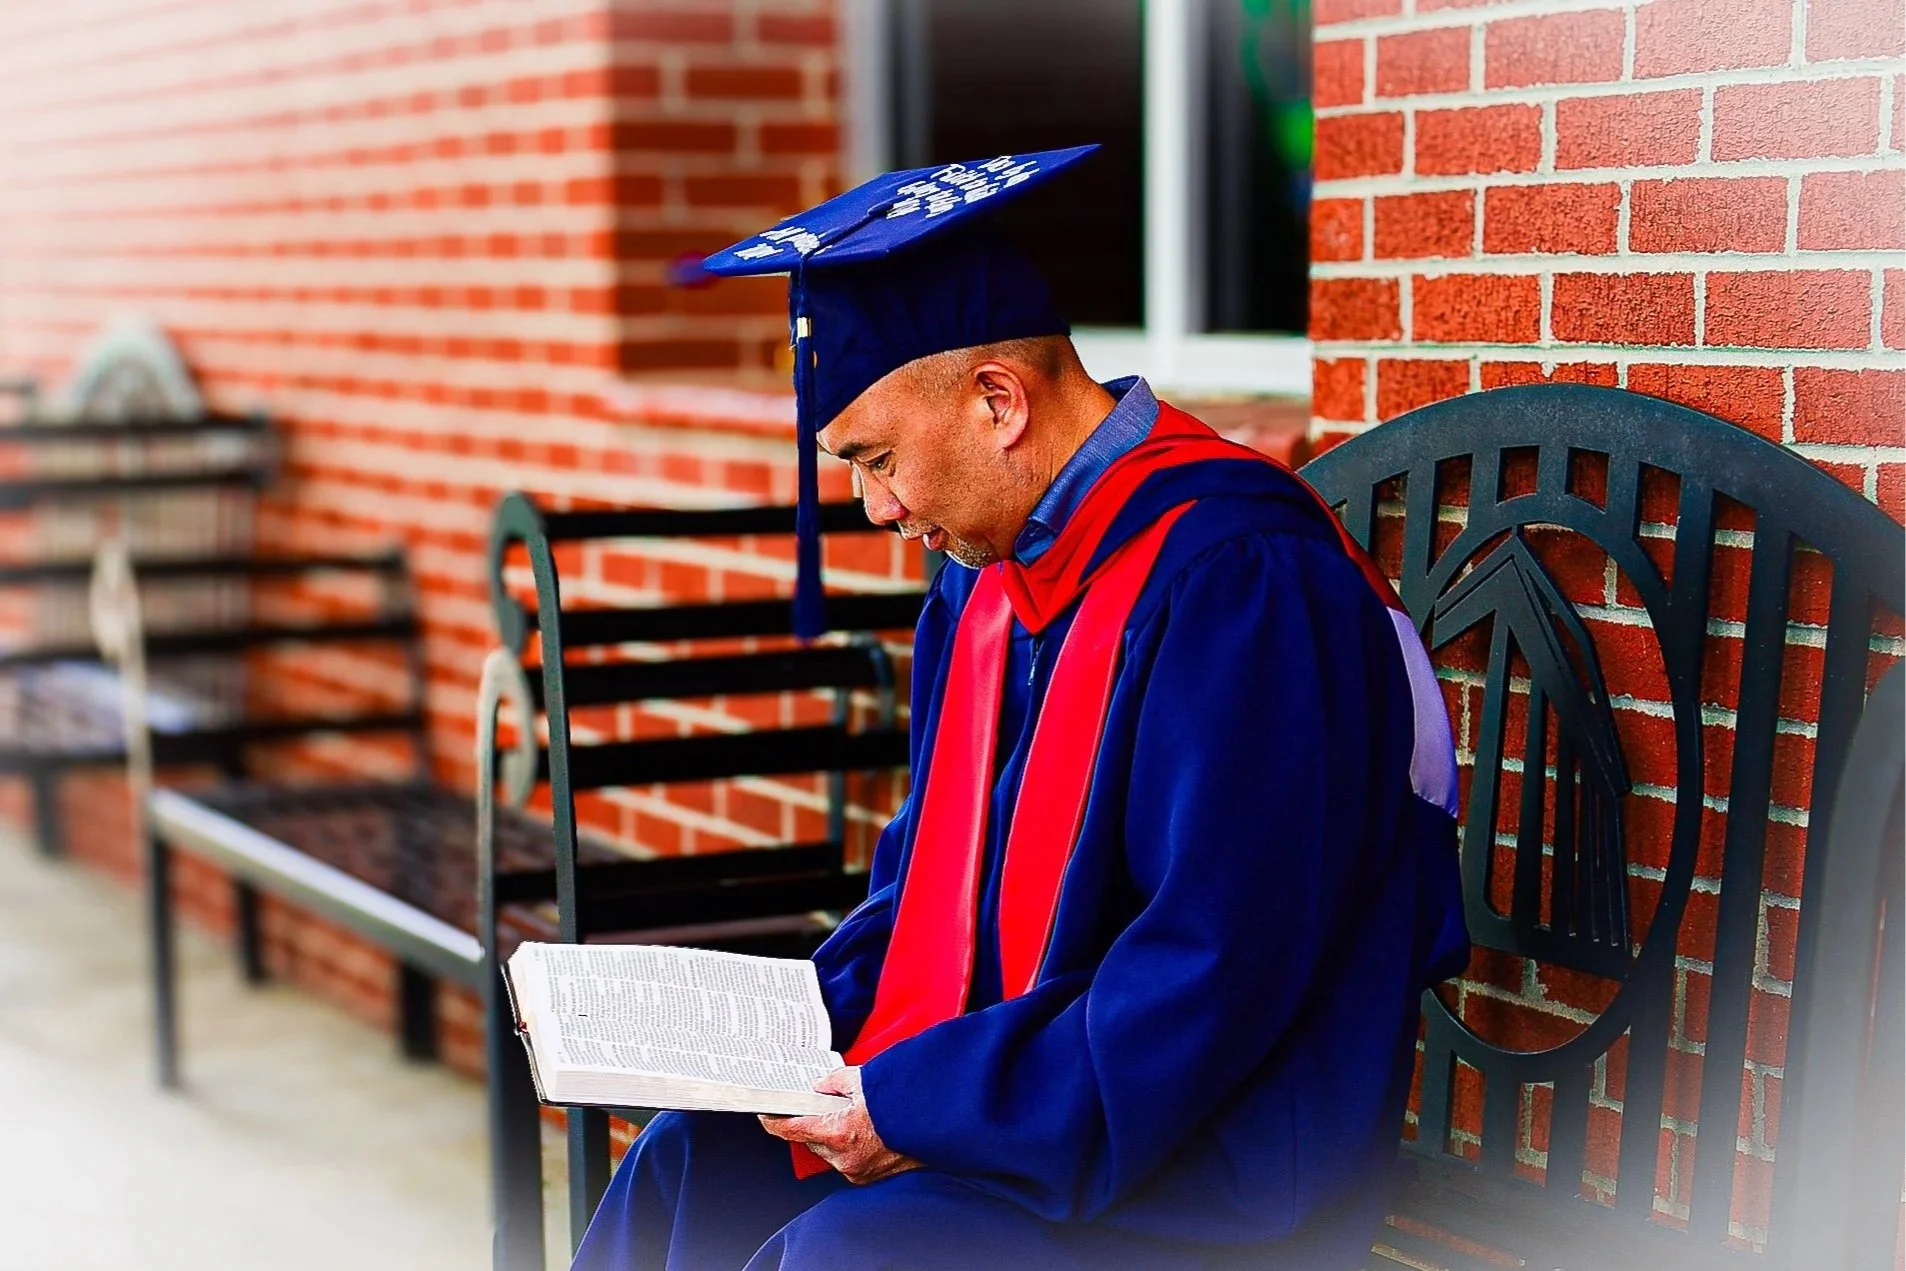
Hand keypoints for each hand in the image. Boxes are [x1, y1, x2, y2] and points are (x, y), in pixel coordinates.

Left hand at [758, 1066, 921, 1184]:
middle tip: (817, 1103)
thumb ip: (835, 1081)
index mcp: (838, 1133)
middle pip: (810, 1139)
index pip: (791, 1130)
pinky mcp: (868, 1176)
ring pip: (828, 1150)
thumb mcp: (864, 1080)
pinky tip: (861, 1129)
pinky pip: (845, 1159)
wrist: (935, 1122)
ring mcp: (856, 1170)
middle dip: (811, 1122)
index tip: (765, 1113)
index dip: (774, 1120)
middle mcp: (844, 1157)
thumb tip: (821, 1085)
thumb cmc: (903, 1102)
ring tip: (847, 1113)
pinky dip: (847, 1144)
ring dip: (831, 1133)